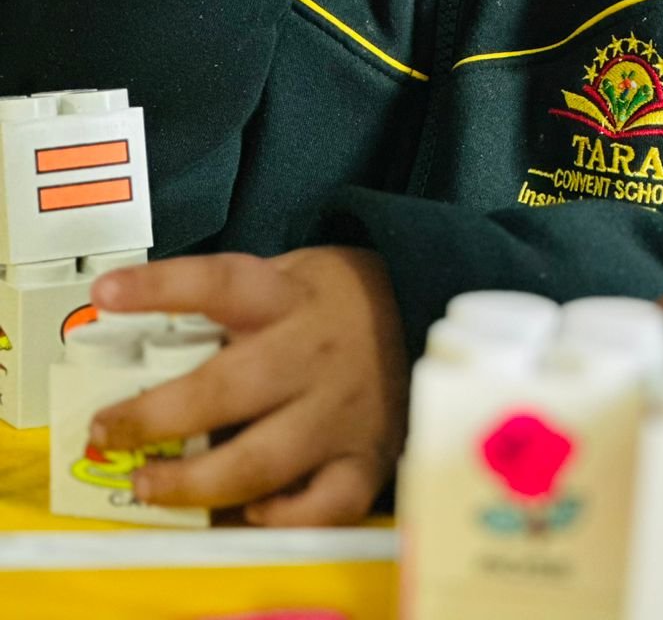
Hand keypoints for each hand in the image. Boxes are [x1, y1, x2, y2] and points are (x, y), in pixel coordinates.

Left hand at [88, 248, 407, 525]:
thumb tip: (146, 348)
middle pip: (225, 388)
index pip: (220, 282)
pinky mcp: (367, 458)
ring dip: (193, 484)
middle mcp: (314, 353)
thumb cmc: (336, 301)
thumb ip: (232, 306)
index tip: (106, 291)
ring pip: (259, 461)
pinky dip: (278, 517)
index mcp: (290, 297)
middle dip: (154, 417)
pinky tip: (249, 511)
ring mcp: (343, 410)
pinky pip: (320, 506)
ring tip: (151, 487)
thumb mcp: (289, 275)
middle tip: (109, 429)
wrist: (425, 314)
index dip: (161, 286)